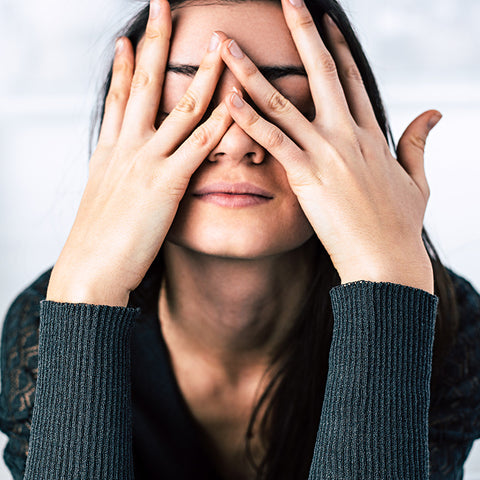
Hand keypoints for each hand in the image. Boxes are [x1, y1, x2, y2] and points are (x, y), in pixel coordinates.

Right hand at [46, 0, 232, 305]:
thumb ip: (117, 177)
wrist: (91, 270)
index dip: (125, 65)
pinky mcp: (167, 184)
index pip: (118, 96)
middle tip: (164, 7)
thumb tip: (123, 170)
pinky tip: (235, 101)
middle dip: (155, 43)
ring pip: (179, 107)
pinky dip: (218, 122)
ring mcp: (147, 162)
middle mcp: (126, 147)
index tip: (132, 38)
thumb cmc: (98, 242)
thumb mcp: (104, 200)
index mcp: (109, 151)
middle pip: (144, 84)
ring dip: (202, 73)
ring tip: (219, 43)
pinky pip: (198, 146)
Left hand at [216, 0, 439, 292]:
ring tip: (227, 45)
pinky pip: (275, 140)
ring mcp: (327, 152)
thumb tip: (434, 113)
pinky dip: (250, 119)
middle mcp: (348, 135)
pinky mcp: (308, 176)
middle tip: (287, 1)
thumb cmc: (399, 226)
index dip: (338, 49)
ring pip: (285, 102)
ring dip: (253, 71)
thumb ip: (418, 143)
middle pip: (323, 74)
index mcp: (371, 135)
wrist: (387, 260)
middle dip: (304, 34)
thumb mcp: (416, 180)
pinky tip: (228, 98)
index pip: (353, 81)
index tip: (325, 23)